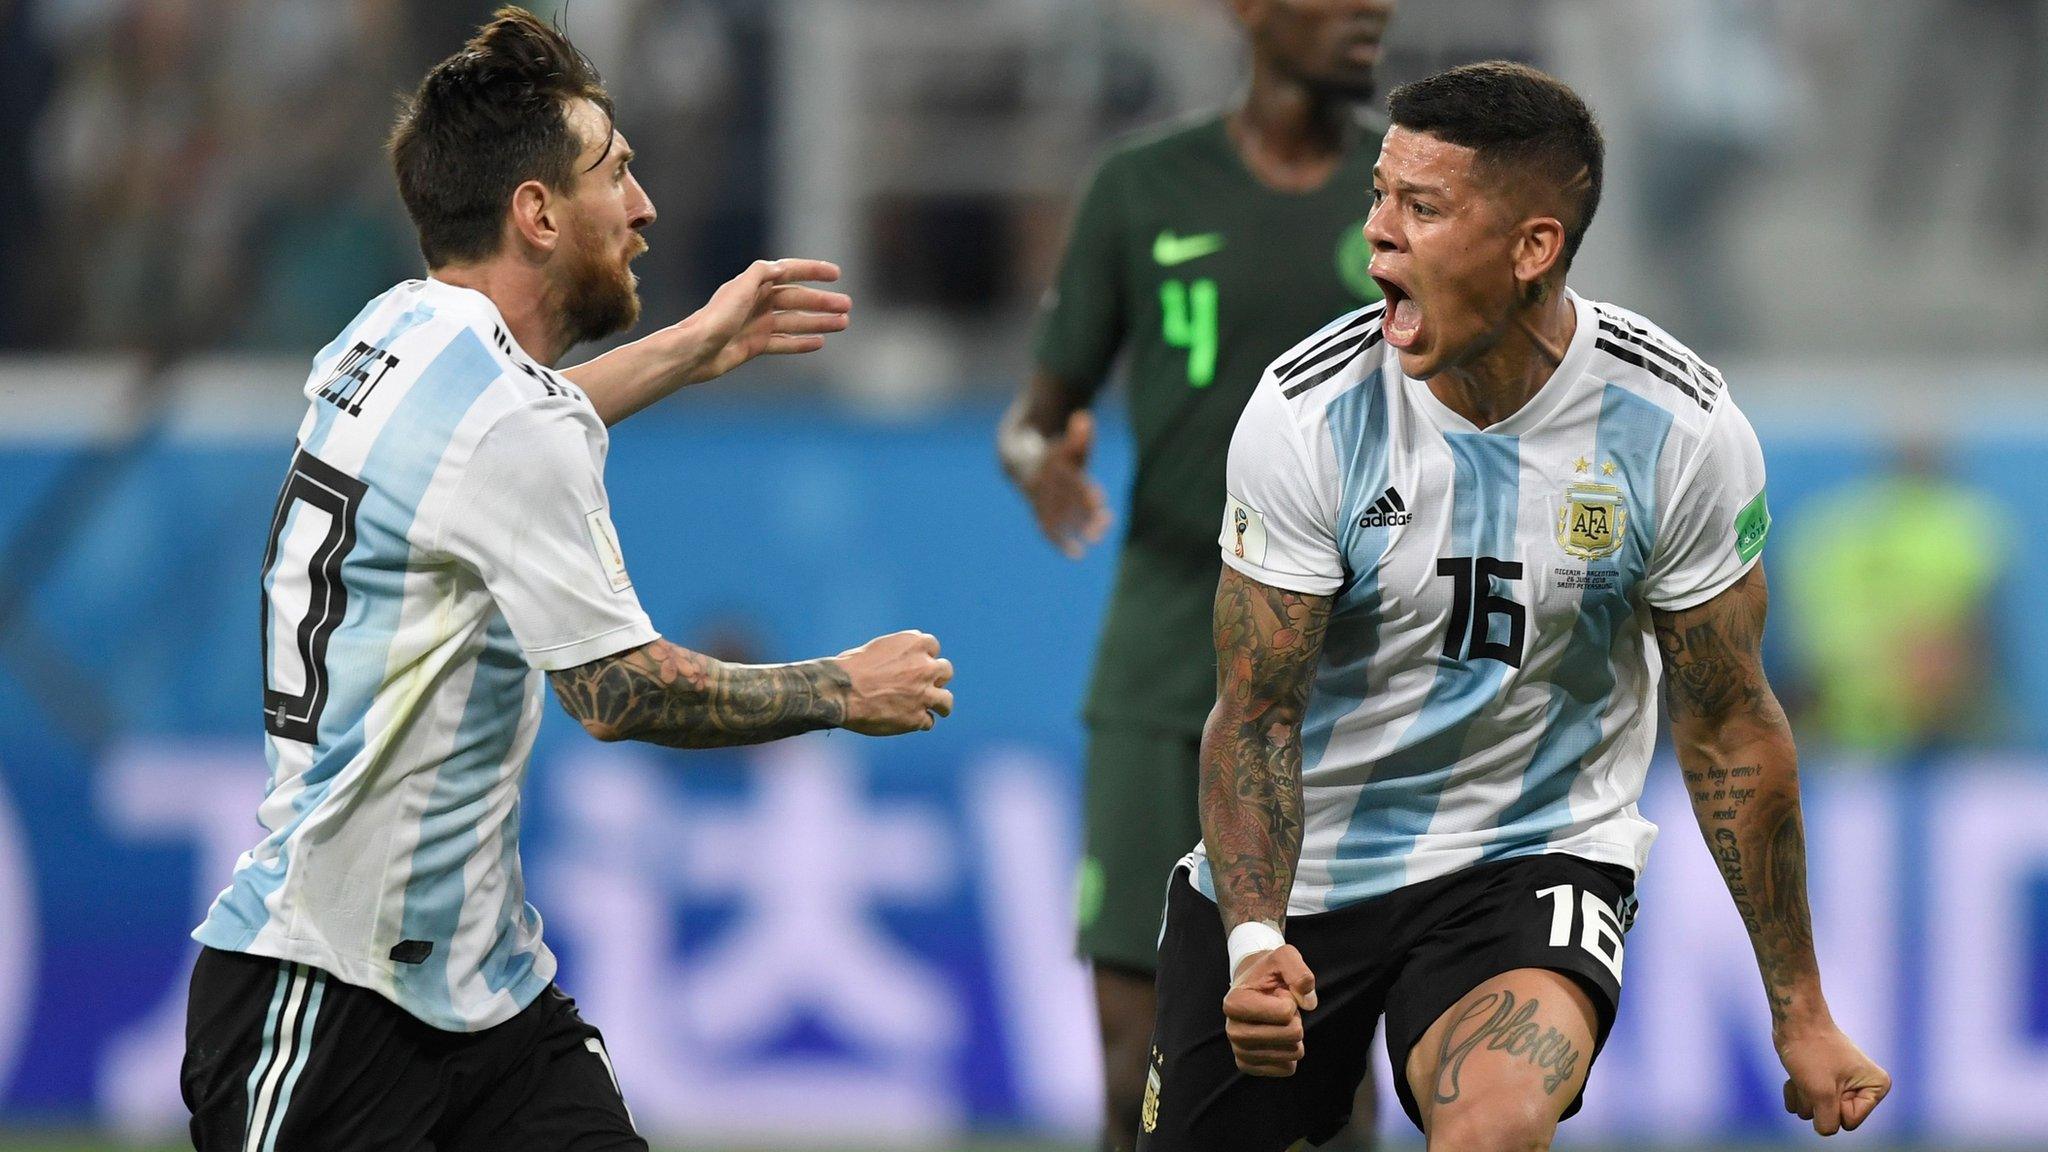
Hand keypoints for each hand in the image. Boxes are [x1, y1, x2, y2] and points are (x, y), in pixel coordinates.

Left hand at [673, 259, 851, 385]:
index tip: (836, 274)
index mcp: (753, 284)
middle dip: (822, 302)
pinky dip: (801, 342)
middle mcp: (756, 302)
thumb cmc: (715, 319)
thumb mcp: (739, 288)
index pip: (789, 272)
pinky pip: (784, 342)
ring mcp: (756, 324)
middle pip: (797, 299)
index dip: (813, 271)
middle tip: (847, 306)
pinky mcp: (754, 345)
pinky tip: (820, 342)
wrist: (695, 351)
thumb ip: (761, 273)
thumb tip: (782, 267)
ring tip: (843, 324)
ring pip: (795, 321)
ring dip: (818, 322)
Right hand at [833, 630, 953, 734]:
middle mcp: (925, 667)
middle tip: (926, 686)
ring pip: (946, 701)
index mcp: (914, 644)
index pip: (932, 647)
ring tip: (936, 710)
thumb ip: (898, 655)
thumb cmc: (851, 668)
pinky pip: (928, 722)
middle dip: (937, 679)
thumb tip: (902, 663)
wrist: (841, 692)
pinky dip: (919, 722)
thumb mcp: (877, 649)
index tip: (919, 664)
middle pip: (946, 671)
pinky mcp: (917, 718)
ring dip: (940, 704)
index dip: (925, 657)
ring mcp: (924, 694)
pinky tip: (908, 722)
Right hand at [1016, 411, 1111, 558]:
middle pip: (1063, 499)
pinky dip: (1059, 542)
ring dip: (1076, 526)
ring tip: (1097, 537)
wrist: (1015, 460)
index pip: (1067, 477)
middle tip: (1106, 523)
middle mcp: (1041, 482)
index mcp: (1049, 463)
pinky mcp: (1036, 511)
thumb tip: (1085, 417)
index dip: (1082, 489)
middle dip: (1084, 511)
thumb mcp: (1067, 443)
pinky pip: (1045, 528)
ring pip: (1056, 515)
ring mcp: (1037, 498)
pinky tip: (1077, 554)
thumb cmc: (1054, 452)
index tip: (1100, 499)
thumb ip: (1078, 434)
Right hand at [1222, 944, 1316, 1076]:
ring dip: (1294, 1036)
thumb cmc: (1268, 972)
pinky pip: (1287, 1069)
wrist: (1252, 987)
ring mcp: (1240, 1051)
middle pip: (1291, 1035)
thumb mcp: (1284, 956)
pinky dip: (1290, 1053)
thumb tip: (1307, 1002)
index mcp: (1234, 1003)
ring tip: (1278, 1022)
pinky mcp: (1249, 1066)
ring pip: (1292, 1054)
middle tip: (1281, 1008)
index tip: (1277, 992)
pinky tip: (1278, 1038)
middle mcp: (1232, 1030)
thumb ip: (1299, 971)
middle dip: (1296, 1019)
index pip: (1285, 1012)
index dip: (1291, 1000)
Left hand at [1777, 1021, 1889, 1134]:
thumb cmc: (1811, 1051)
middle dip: (1815, 1101)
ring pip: (1815, 1113)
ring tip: (1804, 1072)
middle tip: (1813, 1075)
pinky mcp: (1822, 1083)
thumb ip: (1827, 1122)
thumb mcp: (1821, 1094)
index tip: (1829, 1080)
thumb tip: (1825, 1130)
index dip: (1832, 1105)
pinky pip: (1804, 1105)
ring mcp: (1841, 1086)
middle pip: (1833, 1118)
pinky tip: (1793, 1075)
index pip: (1848, 1121)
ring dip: (1802, 1095)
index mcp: (1876, 1088)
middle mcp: (1863, 1089)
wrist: (1794, 1021)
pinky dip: (1794, 1092)